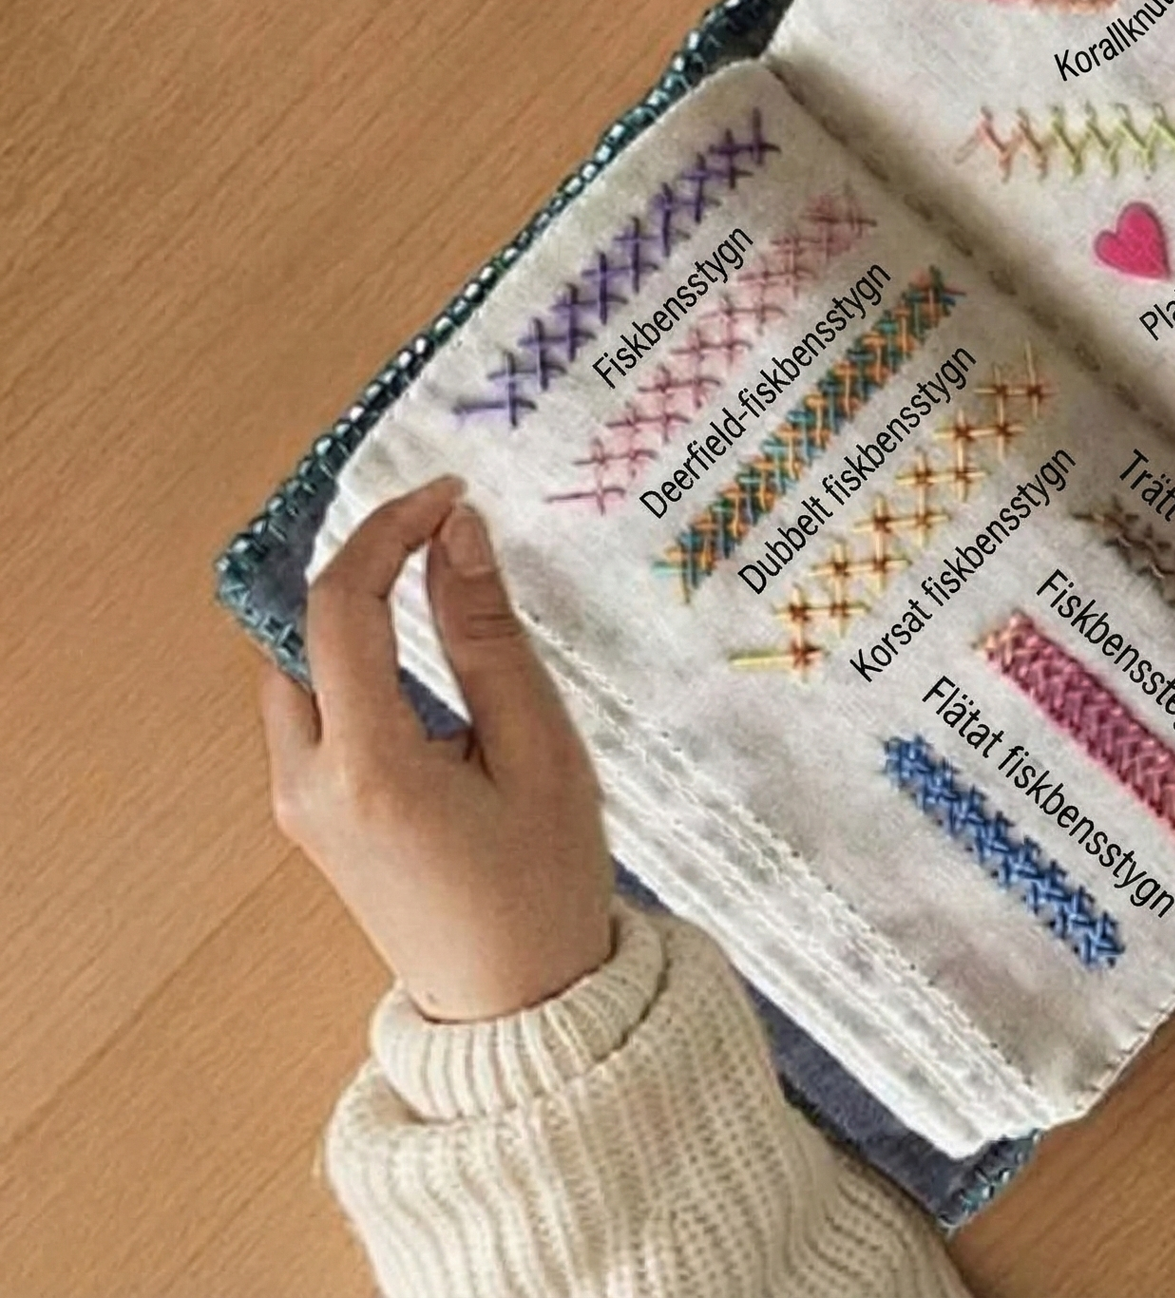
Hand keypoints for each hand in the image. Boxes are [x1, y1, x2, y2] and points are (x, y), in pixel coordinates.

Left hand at [259, 477, 616, 1022]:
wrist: (520, 1009)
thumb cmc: (544, 885)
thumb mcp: (539, 751)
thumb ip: (488, 638)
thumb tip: (457, 535)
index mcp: (367, 767)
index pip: (343, 608)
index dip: (389, 531)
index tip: (447, 497)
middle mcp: (307, 783)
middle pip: (302, 633)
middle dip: (364, 568)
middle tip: (441, 529)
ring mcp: (298, 806)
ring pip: (300, 671)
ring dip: (355, 617)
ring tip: (433, 578)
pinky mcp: (311, 820)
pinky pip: (313, 713)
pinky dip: (354, 664)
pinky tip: (416, 654)